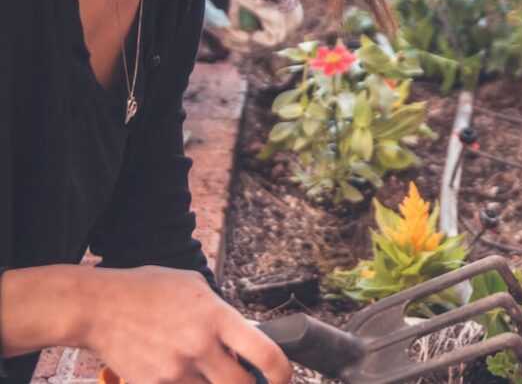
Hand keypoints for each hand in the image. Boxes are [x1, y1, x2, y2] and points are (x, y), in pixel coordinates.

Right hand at [81, 266, 291, 383]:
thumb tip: (242, 335)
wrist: (98, 306)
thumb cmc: (147, 290)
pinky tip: (180, 371)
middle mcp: (200, 346)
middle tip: (247, 379)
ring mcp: (175, 370)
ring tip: (205, 368)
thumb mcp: (194, 287)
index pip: (265, 354)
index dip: (282, 373)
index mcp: (216, 317)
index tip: (283, 378)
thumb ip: (221, 312)